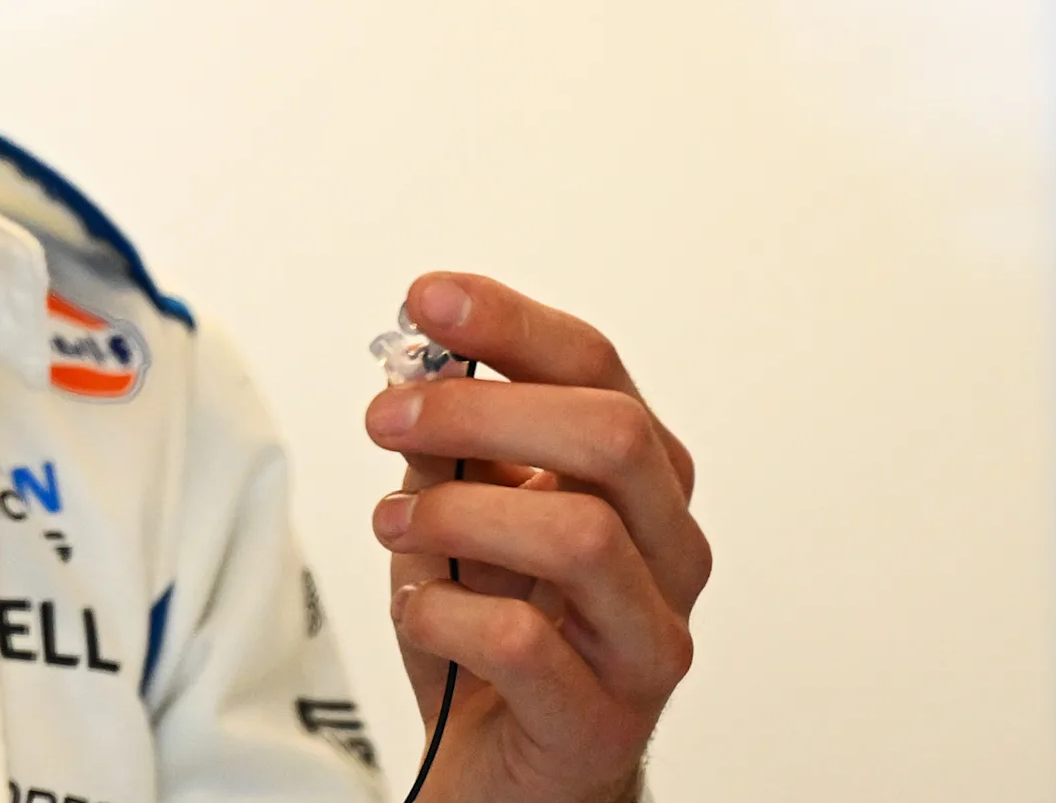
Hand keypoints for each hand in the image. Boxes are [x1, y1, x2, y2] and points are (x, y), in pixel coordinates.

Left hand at [364, 272, 708, 802]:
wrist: (505, 774)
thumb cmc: (493, 636)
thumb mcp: (459, 518)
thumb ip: (451, 445)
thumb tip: (416, 360)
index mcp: (643, 483)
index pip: (598, 370)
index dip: (512, 324)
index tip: (427, 300)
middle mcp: (669, 553)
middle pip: (609, 437)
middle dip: (481, 409)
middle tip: (386, 413)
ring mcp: (647, 640)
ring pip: (578, 535)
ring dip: (459, 510)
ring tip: (395, 520)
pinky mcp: (600, 718)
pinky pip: (522, 643)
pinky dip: (444, 612)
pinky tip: (419, 608)